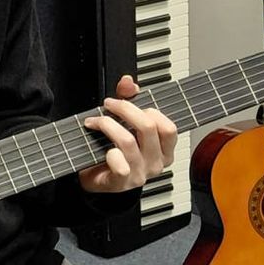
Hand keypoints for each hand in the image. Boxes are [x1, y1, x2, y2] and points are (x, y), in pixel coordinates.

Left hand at [78, 74, 177, 193]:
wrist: (95, 178)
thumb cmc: (114, 151)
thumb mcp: (124, 123)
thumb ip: (128, 100)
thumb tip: (127, 82)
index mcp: (164, 149)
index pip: (168, 127)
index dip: (147, 109)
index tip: (127, 102)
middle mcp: (156, 162)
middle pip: (147, 128)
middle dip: (125, 109)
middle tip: (109, 105)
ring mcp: (141, 173)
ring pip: (128, 141)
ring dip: (108, 125)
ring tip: (95, 122)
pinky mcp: (123, 182)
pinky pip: (120, 164)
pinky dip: (110, 153)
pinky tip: (104, 151)